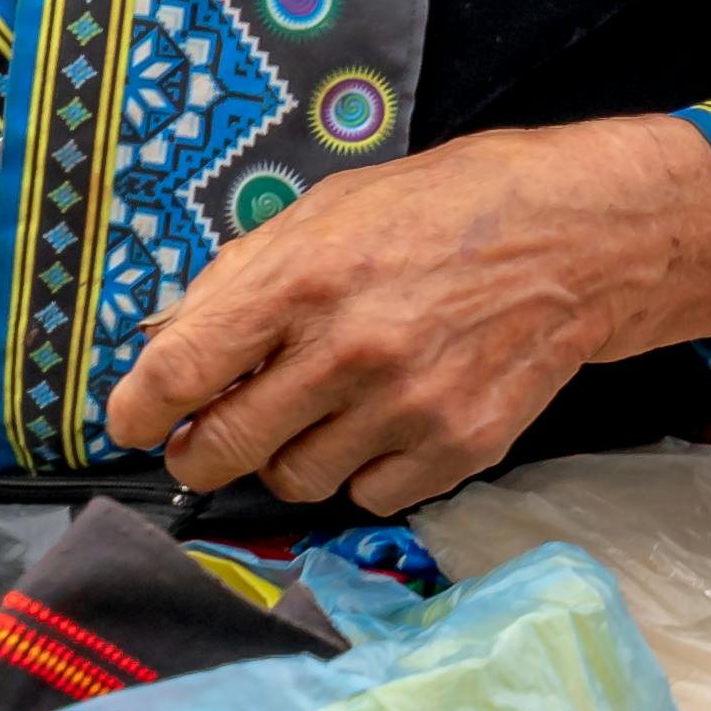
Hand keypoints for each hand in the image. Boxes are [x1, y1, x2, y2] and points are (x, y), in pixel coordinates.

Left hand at [105, 119, 710, 515]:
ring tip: (323, 411)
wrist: (576, 238)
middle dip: (200, 451)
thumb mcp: (328, 212)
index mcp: (304, 279)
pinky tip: (385, 421)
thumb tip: (168, 348)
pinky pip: (369, 498)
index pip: (180, 373)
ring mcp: (408, 408)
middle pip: (223, 449)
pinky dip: (363, 472)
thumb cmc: (444, 212)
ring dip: (290, 457)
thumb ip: (242, 280)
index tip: (134, 422)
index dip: (137, 411)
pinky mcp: (458, 448)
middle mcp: (350, 351)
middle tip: (211, 436)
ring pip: (293, 483)